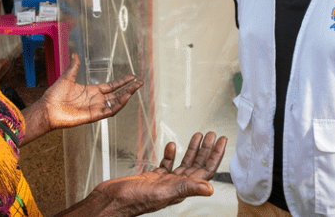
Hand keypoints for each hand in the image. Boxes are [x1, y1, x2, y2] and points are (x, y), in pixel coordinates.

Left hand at [21, 53, 142, 145]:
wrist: (48, 109)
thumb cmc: (55, 95)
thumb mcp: (67, 77)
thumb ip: (74, 66)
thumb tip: (74, 54)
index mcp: (92, 90)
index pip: (111, 86)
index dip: (122, 81)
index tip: (132, 76)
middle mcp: (96, 99)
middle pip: (117, 94)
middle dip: (129, 89)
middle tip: (140, 83)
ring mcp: (95, 108)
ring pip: (115, 103)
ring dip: (126, 96)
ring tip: (135, 89)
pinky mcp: (93, 116)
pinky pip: (109, 111)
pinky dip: (118, 105)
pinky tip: (125, 98)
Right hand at [89, 132, 227, 216]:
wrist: (111, 200)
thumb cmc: (134, 199)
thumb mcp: (164, 191)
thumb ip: (187, 188)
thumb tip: (210, 189)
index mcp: (181, 190)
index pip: (205, 171)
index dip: (215, 156)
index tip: (223, 141)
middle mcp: (175, 186)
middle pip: (197, 165)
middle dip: (206, 149)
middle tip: (213, 134)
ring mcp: (164, 182)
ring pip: (184, 163)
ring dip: (192, 149)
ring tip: (199, 135)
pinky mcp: (152, 178)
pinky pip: (166, 164)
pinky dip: (171, 154)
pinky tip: (173, 146)